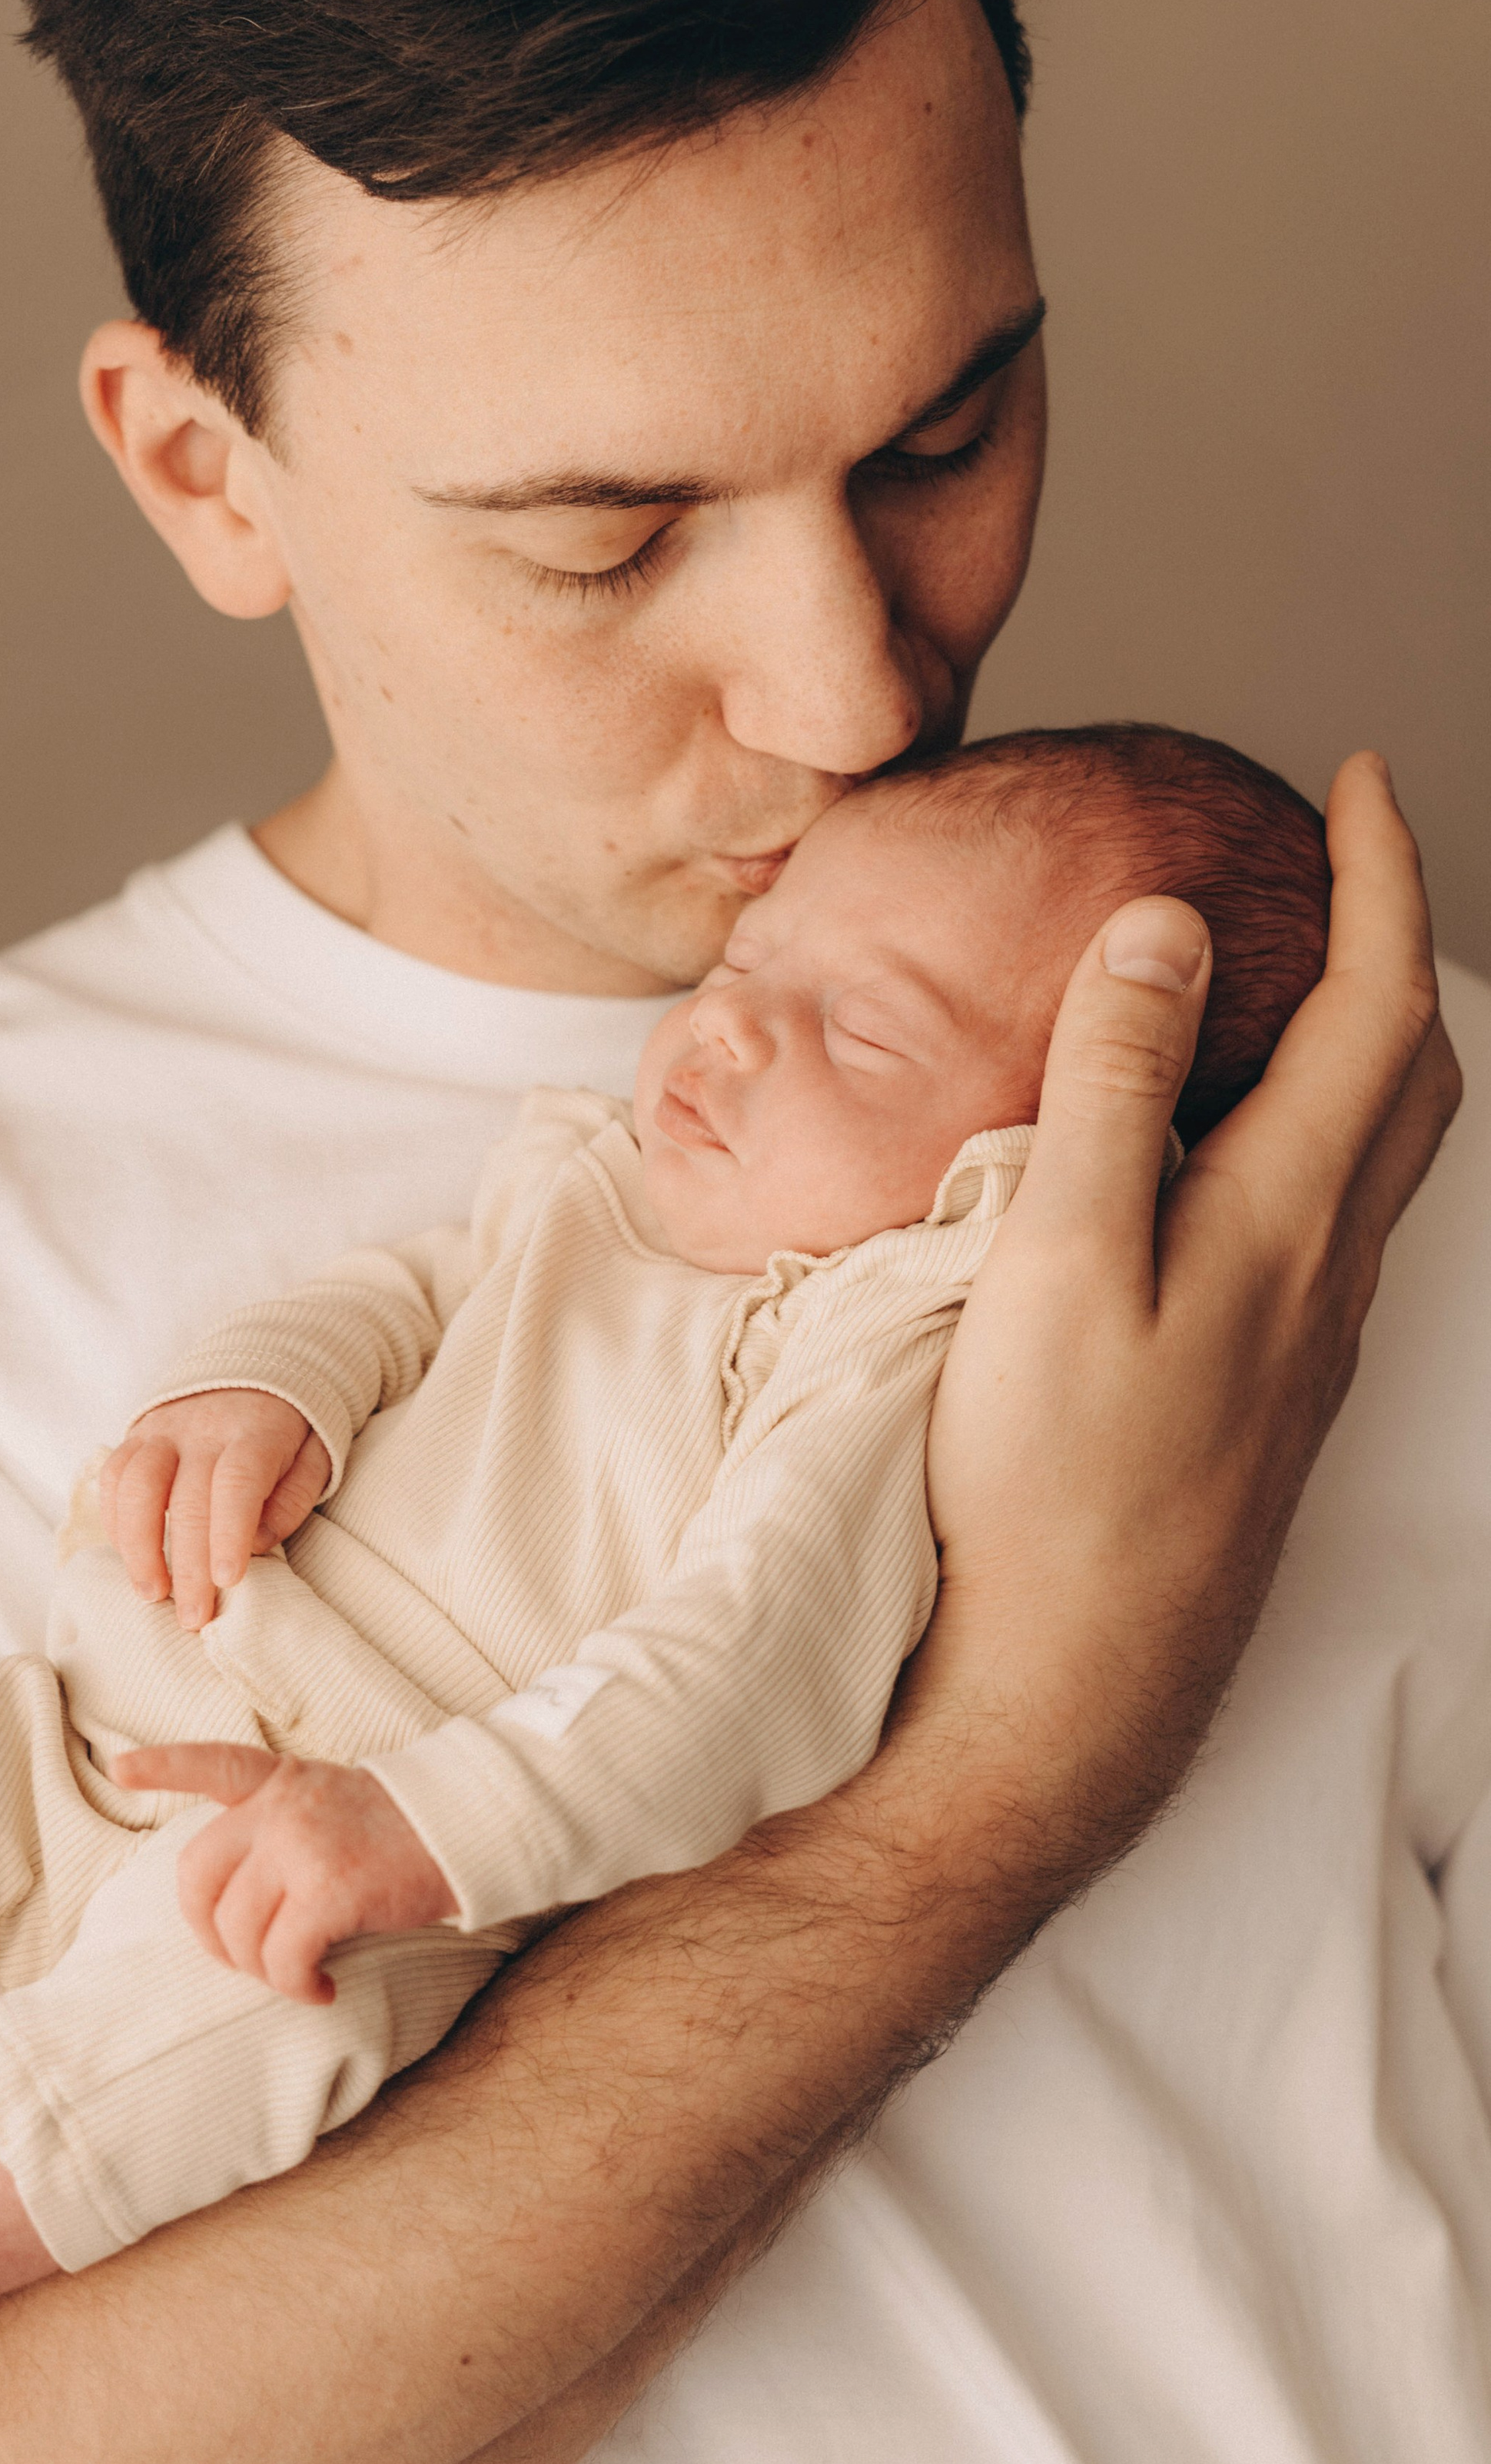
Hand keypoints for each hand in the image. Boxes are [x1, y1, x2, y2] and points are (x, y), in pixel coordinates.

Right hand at [99, 1391, 327, 1626]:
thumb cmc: (290, 1427)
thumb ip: (292, 1499)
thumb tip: (256, 1544)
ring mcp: (164, 1428)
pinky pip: (114, 1476)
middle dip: (188, 1565)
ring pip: (135, 1485)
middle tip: (194, 1617)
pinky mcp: (138, 1432)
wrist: (257, 1362)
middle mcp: (203, 1428)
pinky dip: (115, 1521)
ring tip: (152, 1593)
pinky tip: (130, 1557)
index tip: (227, 1581)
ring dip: (138, 1546)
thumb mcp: (316, 1455)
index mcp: (255, 1432)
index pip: (237, 1482)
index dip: (229, 1533)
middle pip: (187, 1498)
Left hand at [108, 1741, 456, 2000]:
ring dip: (260, 1970)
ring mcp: (302, 1843)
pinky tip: (323, 1989)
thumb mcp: (335, 1805)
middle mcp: (281, 1806)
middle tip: (242, 1958)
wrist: (470, 1828)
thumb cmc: (405, 1832)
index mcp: (281, 1779)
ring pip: (237, 1929)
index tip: (119, 1769)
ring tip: (299, 1976)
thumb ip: (284, 1828)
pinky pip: (283, 1958)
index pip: (210, 1763)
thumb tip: (245, 1904)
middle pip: (197, 1874)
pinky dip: (296, 1986)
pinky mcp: (330, 1887)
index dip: (162, 1768)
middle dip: (207, 1932)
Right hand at [921, 751, 1459, 1854]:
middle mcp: (1322, 1273)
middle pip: (1413, 1076)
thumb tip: (1167, 928)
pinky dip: (1311, 1129)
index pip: (1378, 1005)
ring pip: (1378, 1155)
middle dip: (1393, 947)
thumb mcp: (1057, 1257)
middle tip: (1338, 866)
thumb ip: (1112, 1083)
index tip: (1358, 778)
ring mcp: (1300, 1342)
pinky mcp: (1262, 1394)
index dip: (1380, 876)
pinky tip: (1224, 1150)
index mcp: (1285, 1218)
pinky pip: (1324, 1219)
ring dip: (1362, 1042)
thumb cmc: (1051, 1482)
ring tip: (1284, 983)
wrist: (1072, 1685)